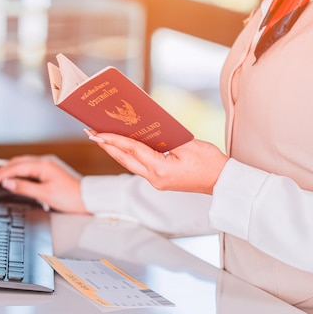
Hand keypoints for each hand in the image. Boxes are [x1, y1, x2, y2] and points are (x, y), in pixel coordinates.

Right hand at [0, 155, 89, 213]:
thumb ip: (24, 188)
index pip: (15, 168)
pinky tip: (12, 179)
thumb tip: (7, 183)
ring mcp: (46, 167)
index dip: (0, 175)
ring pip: (21, 165)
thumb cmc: (71, 198)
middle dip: (1, 171)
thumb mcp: (45, 195)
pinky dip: (16, 173)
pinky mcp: (47, 173)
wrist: (87, 200)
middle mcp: (44, 163)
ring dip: (8, 171)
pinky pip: (27, 169)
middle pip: (16, 163)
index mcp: (43, 165)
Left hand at [86, 129, 227, 194]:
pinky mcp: (160, 180)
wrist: (222, 182)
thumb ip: (166, 138)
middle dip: (106, 145)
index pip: (131, 150)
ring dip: (114, 150)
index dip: (113, 139)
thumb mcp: (188, 145)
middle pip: (124, 159)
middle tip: (90, 132)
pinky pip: (139, 165)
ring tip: (100, 138)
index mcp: (160, 170)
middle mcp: (154, 178)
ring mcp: (156, 181)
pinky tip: (122, 146)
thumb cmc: (210, 163)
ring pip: (129, 163)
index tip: (97, 132)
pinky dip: (128, 155)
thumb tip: (147, 131)